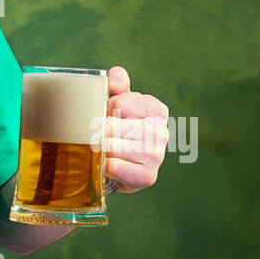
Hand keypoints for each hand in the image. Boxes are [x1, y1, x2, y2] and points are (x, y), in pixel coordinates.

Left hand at [103, 66, 167, 192]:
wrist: (116, 164)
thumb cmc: (115, 125)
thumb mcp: (116, 98)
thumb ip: (116, 81)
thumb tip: (114, 82)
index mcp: (156, 110)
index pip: (120, 103)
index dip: (106, 108)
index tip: (107, 113)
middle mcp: (162, 132)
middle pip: (113, 126)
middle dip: (98, 130)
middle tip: (98, 134)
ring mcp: (157, 156)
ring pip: (112, 146)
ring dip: (100, 148)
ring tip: (101, 148)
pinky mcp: (148, 176)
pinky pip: (114, 167)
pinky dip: (104, 166)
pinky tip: (106, 164)